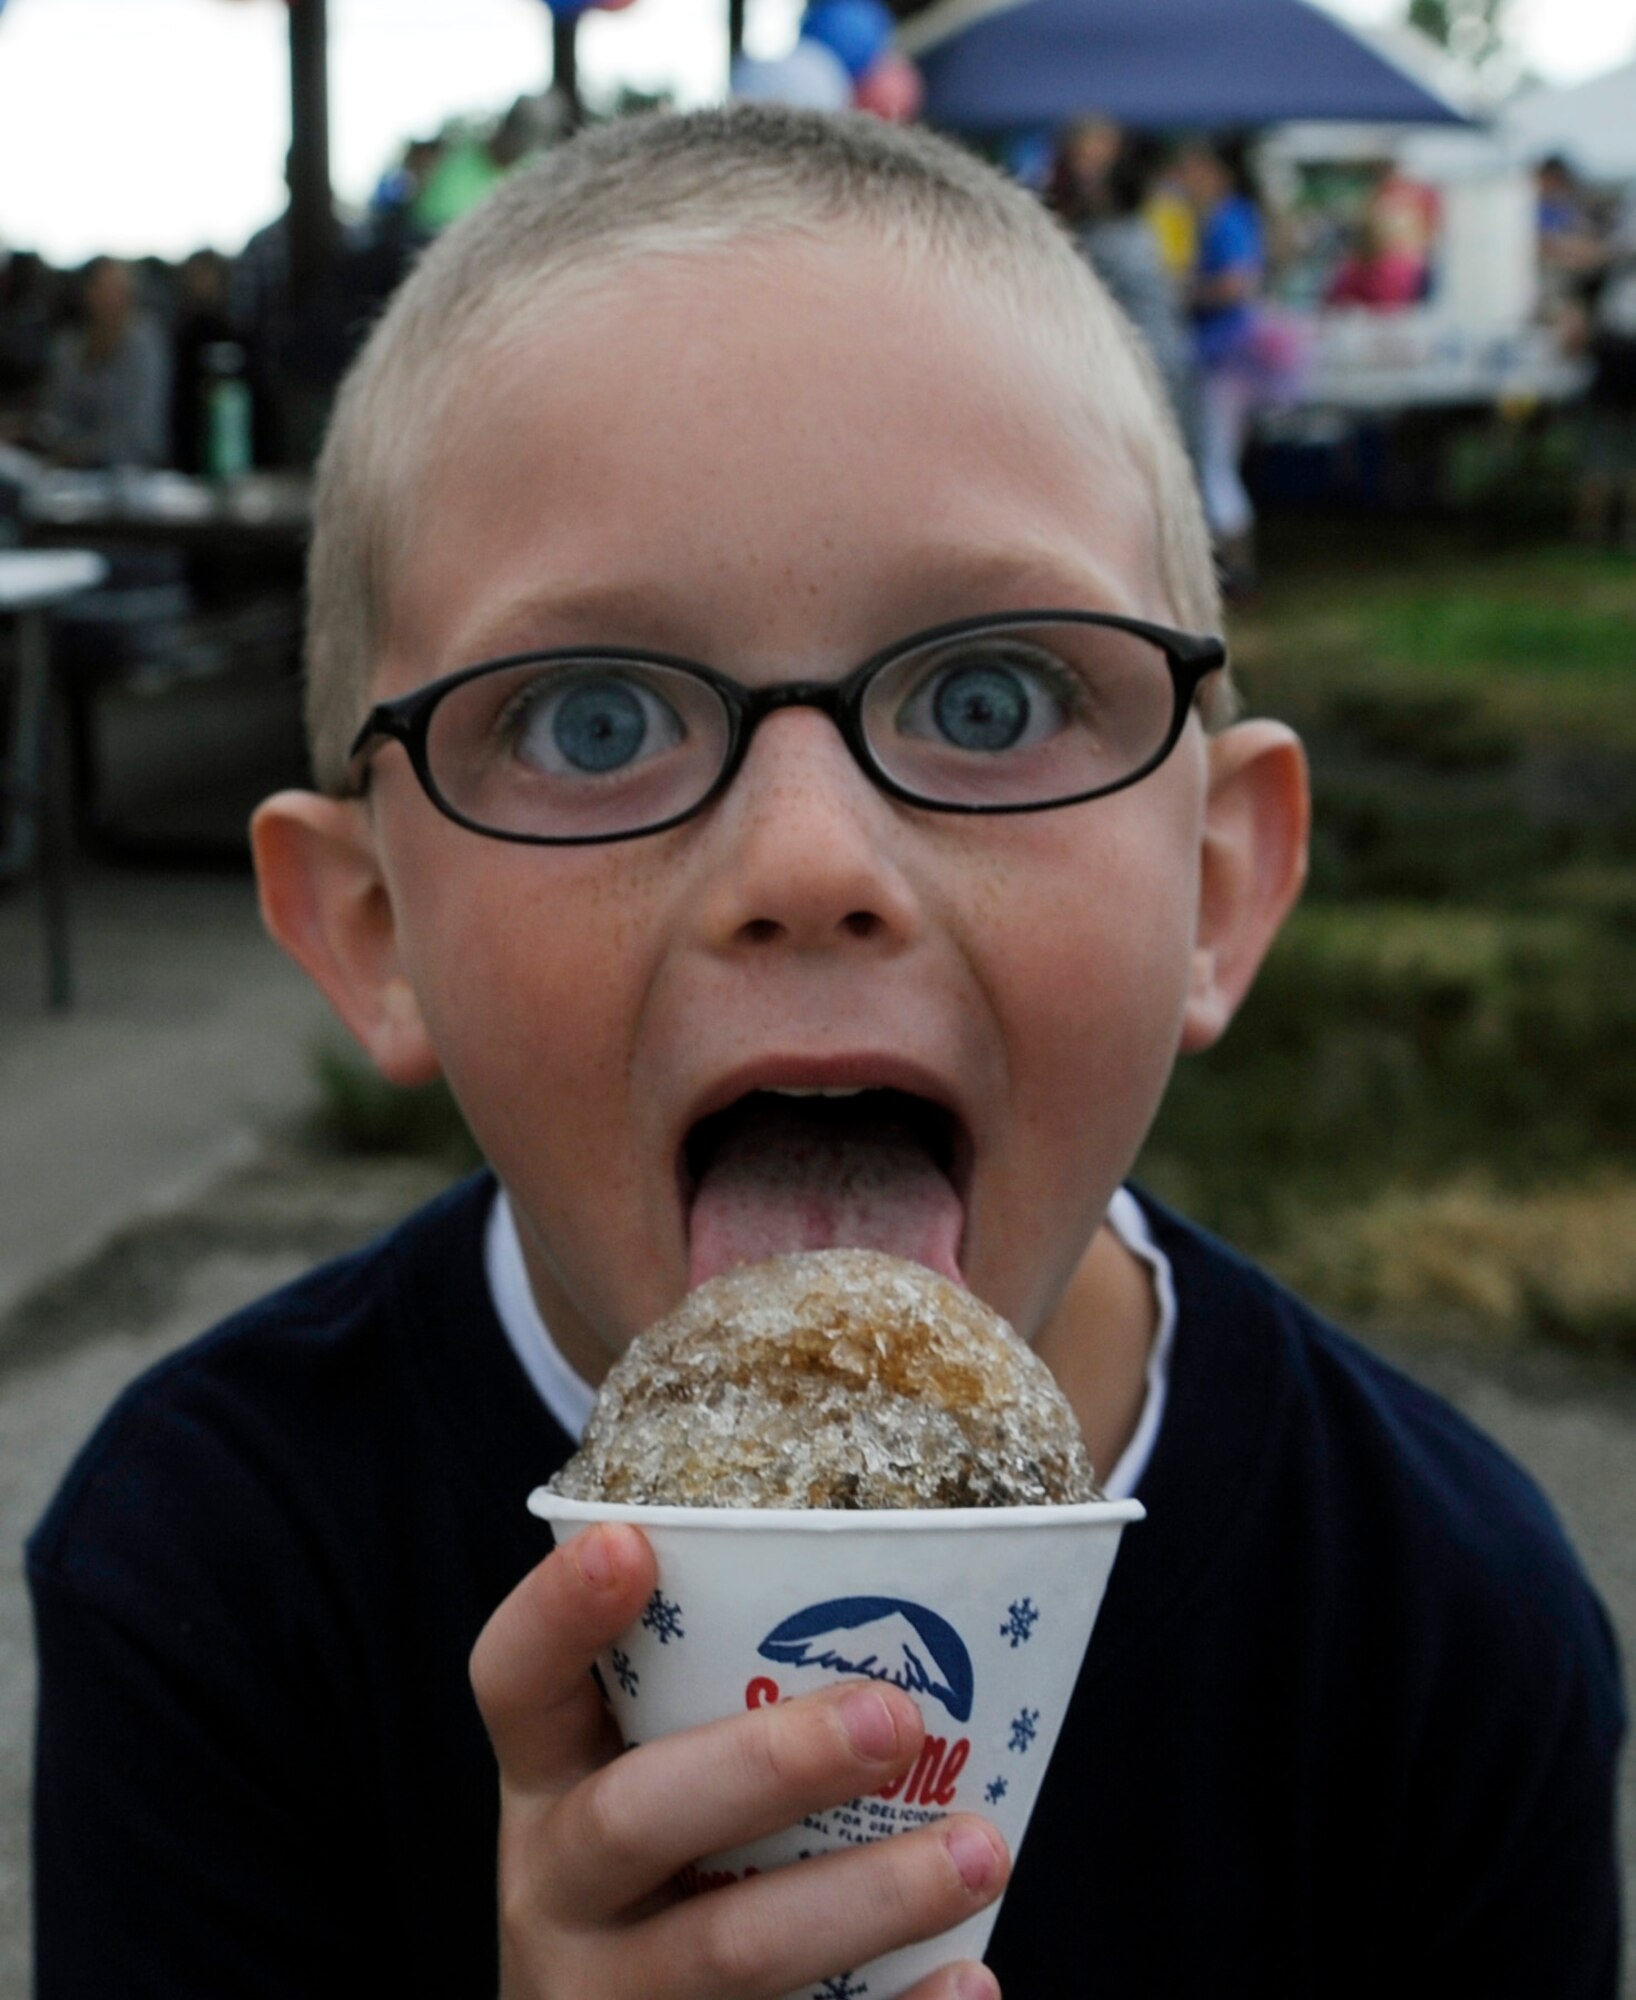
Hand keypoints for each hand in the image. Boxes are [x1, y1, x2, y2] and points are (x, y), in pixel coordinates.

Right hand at [471, 1523, 1008, 1999]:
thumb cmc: (656, 1873)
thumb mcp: (633, 1780)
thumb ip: (707, 1704)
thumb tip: (890, 1594)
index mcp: (546, 1783)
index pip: (515, 1682)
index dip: (557, 1612)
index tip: (630, 1542)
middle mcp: (559, 1889)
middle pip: (633, 1818)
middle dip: (770, 1763)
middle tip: (895, 1716)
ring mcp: (614, 1995)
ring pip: (730, 1950)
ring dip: (868, 1896)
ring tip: (979, 1851)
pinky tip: (971, 1983)